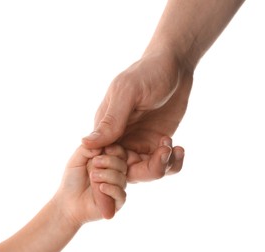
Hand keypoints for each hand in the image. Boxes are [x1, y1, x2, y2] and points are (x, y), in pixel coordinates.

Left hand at [57, 144, 126, 224]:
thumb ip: (87, 148)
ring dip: (107, 175)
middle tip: (95, 163)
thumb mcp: (77, 159)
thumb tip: (101, 144)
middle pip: (122, 164)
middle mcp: (115, 174)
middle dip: (109, 161)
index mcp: (109, 162)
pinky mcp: (116, 203)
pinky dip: (111, 189)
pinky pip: (121, 194)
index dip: (115, 149)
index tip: (104, 149)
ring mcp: (117, 188)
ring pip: (121, 178)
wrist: (67, 202)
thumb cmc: (72, 180)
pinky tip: (100, 187)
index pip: (120, 152)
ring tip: (93, 177)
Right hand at [82, 48, 192, 181]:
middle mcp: (121, 139)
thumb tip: (86, 144)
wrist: (174, 66)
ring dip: (162, 166)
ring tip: (171, 145)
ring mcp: (140, 142)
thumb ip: (111, 120)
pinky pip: (163, 164)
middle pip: (125, 172)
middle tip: (163, 152)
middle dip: (146, 171)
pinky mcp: (157, 143)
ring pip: (145, 172)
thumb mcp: (127, 93)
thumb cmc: (147, 73)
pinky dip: (172, 164)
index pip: (103, 160)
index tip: (134, 162)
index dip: (115, 169)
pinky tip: (179, 148)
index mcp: (107, 128)